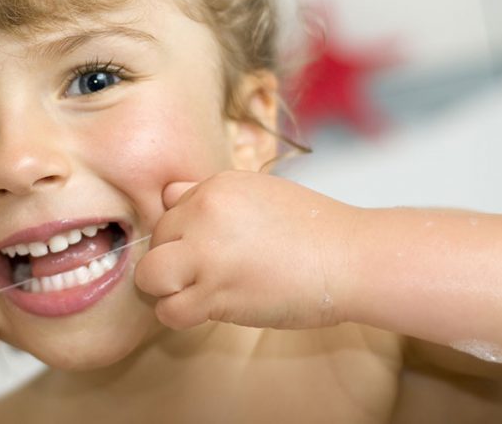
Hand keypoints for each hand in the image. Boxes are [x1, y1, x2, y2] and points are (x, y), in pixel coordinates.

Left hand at [134, 171, 355, 330]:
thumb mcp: (258, 193)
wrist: (351, 259)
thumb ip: (211, 196)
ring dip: (166, 289)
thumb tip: (169, 196)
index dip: (183, 235)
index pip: (169, 209)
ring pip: (149, 276)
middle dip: (172, 259)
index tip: (206, 250)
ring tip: (193, 293)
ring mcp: (206, 253)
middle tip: (202, 274)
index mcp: (216, 187)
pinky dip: (180, 315)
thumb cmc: (313, 230)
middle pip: (156, 240)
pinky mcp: (215, 292)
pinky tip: (204, 310)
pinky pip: (169, 310)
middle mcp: (204, 214)